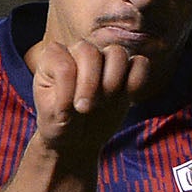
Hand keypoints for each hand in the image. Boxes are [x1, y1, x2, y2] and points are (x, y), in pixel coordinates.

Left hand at [25, 32, 153, 170]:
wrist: (75, 139)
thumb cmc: (58, 125)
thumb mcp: (51, 117)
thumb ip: (62, 98)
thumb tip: (81, 86)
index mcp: (54, 59)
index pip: (65, 62)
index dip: (68, 88)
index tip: (66, 112)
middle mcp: (79, 53)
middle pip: (91, 52)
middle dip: (90, 83)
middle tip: (85, 109)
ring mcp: (103, 60)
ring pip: (117, 53)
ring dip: (113, 80)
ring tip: (105, 102)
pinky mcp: (125, 72)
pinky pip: (140, 63)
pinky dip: (137, 79)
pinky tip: (128, 98)